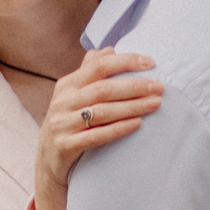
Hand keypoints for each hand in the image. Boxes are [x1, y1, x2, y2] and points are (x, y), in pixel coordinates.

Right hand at [29, 50, 160, 209]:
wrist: (49, 160)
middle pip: (102, 89)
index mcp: (66, 85)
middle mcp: (62, 102)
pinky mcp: (65, 146)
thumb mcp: (73, 95)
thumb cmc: (70, 122)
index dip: (125, 62)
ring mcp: (61, 125)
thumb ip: (89, 71)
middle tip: (160, 87)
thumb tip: (109, 48)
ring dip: (132, 107)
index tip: (152, 63)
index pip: (98, 66)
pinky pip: (95, 136)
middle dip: (134, 86)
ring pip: (101, 112)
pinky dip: (118, 129)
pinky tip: (138, 124)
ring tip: (156, 104)